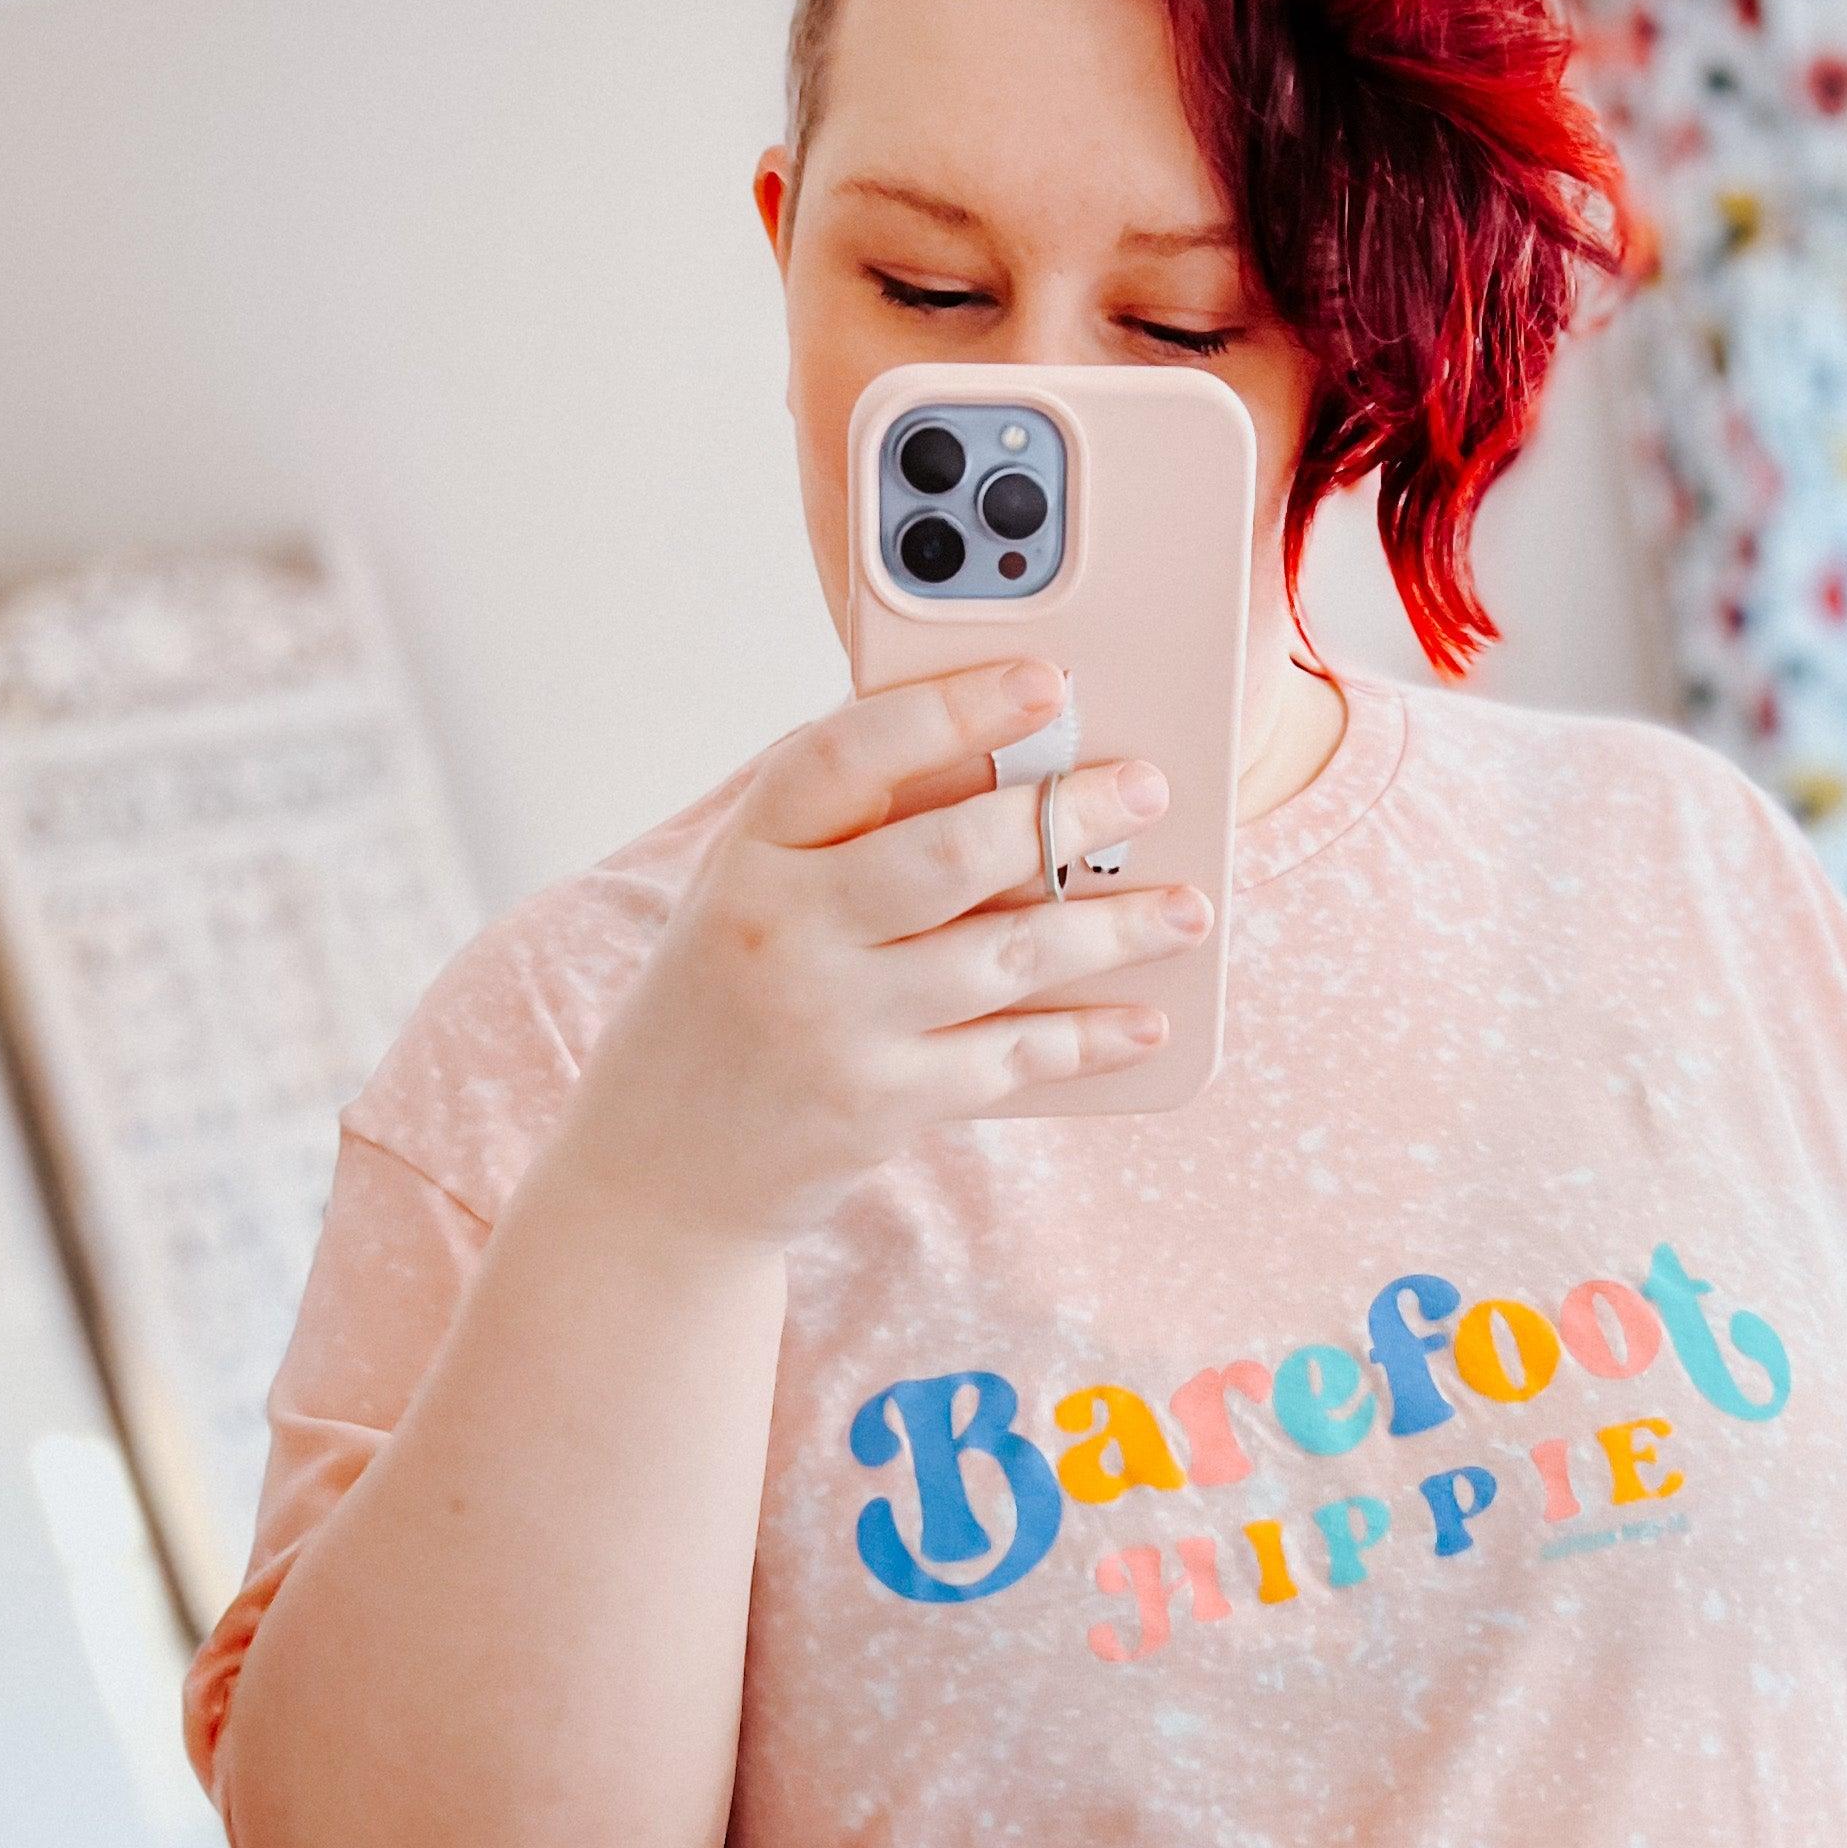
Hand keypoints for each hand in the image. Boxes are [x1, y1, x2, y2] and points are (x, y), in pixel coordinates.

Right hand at [559, 658, 1203, 1245]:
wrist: (660, 1165)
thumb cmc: (729, 998)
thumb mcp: (750, 892)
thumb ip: (845, 830)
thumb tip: (1002, 762)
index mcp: (749, 852)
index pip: (848, 753)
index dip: (953, 709)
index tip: (1047, 682)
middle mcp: (784, 932)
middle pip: (950, 852)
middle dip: (1065, 814)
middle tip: (1148, 789)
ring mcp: (832, 1025)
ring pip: (1004, 955)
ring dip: (1113, 929)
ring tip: (1186, 908)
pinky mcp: (879, 1108)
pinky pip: (1010, 1057)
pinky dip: (1089, 1039)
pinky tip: (1147, 1021)